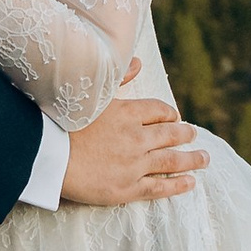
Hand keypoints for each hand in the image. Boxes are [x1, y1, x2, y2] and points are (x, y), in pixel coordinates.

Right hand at [61, 66, 209, 205]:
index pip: (159, 111)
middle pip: (171, 135)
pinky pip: (160, 187)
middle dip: (185, 134)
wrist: (46, 156)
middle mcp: (137, 138)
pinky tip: (190, 183)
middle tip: (194, 135)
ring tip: (204, 159)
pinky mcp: (127, 189)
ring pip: (171, 161)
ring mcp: (134, 165)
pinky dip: (178, 185)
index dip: (169, 114)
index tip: (174, 117)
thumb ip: (118, 78)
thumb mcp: (91, 94)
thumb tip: (138, 62)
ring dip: (191, 160)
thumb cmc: (62, 122)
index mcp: (128, 113)